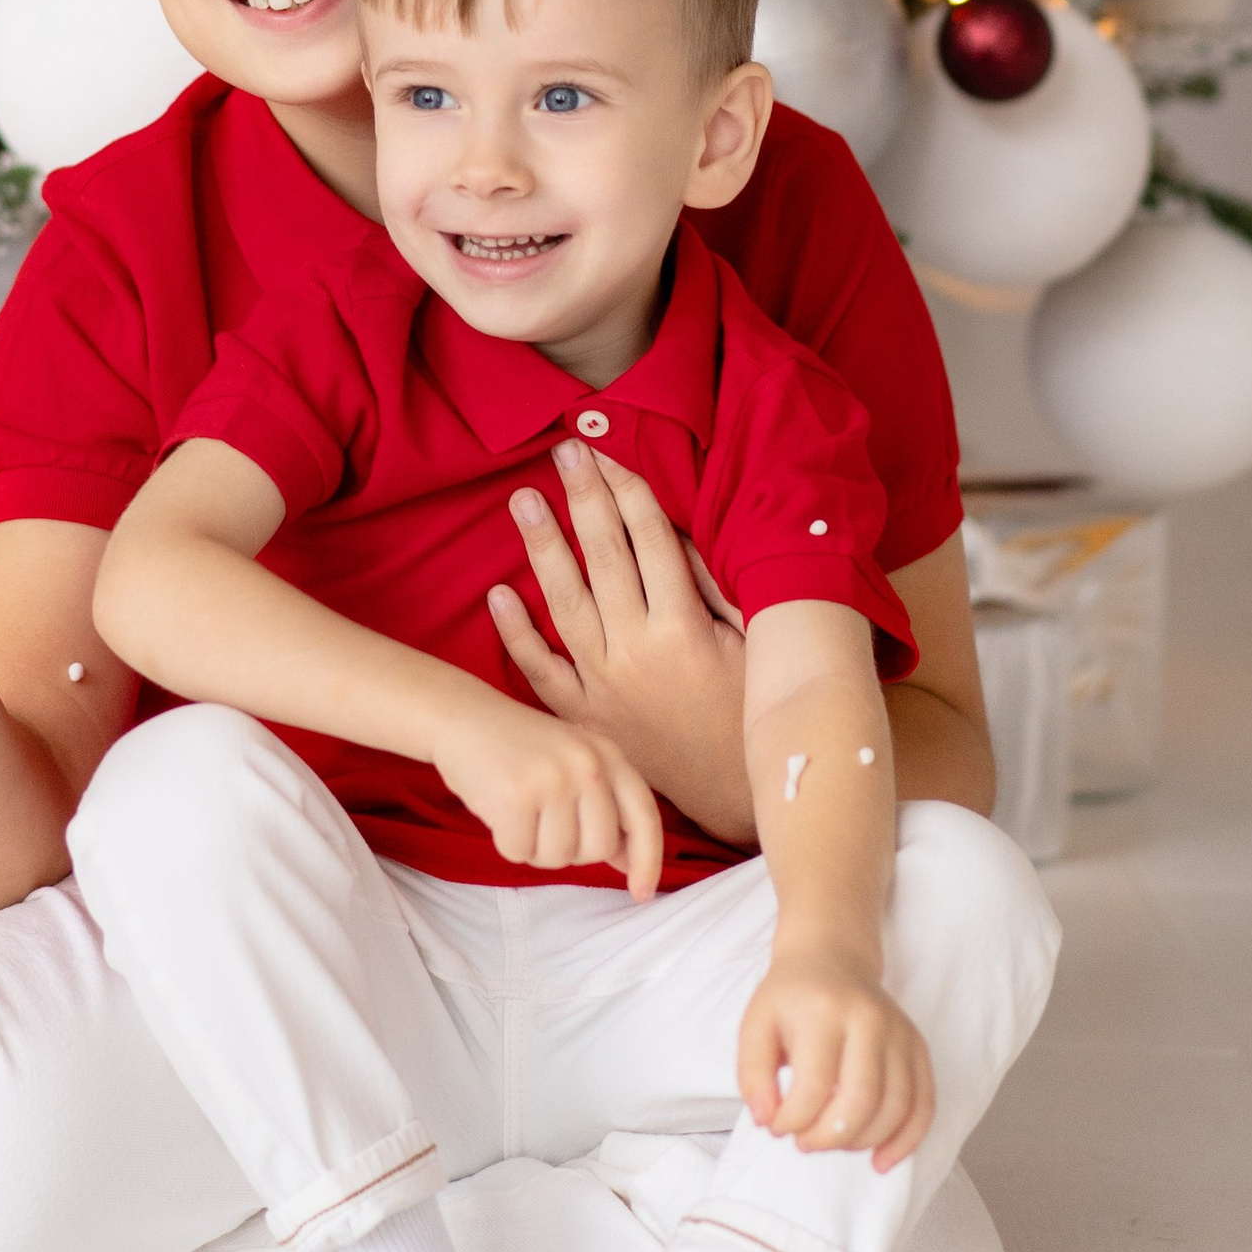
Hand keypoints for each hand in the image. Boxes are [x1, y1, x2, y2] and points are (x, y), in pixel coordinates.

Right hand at [429, 693, 663, 896]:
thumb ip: (605, 807)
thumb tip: (630, 862)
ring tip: (518, 808)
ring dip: (533, 847)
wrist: (461, 715)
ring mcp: (553, 778)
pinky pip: (519, 852)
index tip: (641, 893)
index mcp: (607, 754)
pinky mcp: (516, 795)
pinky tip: (497, 809)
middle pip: (597, 848)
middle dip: (569, 849)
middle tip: (542, 821)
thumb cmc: (519, 748)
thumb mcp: (573, 764)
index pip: (643, 817)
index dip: (648, 860)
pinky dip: (506, 842)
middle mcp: (588, 764)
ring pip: (558, 857)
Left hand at [488, 448, 752, 845]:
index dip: (628, 490)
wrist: (738, 800)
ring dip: (542, 549)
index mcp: (684, 628)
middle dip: (583, 500)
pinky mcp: (586, 716)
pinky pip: (541, 671)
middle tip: (562, 453)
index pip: (650, 540)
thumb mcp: (754, 645)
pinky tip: (497, 593)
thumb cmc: (754, 714)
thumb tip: (684, 527)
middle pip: (603, 558)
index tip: (607, 451)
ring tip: (523, 501)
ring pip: (565, 604)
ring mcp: (604, 686)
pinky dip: (515, 634)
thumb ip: (717, 586)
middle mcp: (637, 651)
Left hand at [737, 947, 935, 1170]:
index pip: (814, 1085)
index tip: (777, 1128)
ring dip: (864, 1141)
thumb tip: (766, 1119)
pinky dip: (907, 1139)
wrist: (831, 956)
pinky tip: (882, 1160)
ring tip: (834, 1143)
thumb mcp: (755, 1025)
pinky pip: (924, 1102)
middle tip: (806, 1144)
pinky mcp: (918, 1046)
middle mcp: (869, 1020)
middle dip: (830, 1137)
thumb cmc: (791, 997)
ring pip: (896, 1106)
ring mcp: (899, 1033)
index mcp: (823, 1011)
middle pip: (861, 1099)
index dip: (793, 1121)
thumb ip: (752, 1074)